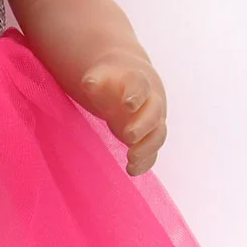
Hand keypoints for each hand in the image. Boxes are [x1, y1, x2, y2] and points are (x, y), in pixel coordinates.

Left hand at [79, 52, 167, 175]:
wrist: (129, 83)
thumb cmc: (112, 80)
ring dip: (147, 148)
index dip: (136, 95)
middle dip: (143, 125)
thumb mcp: (101, 76)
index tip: (128, 104)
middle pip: (154, 113)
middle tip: (129, 136)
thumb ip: (95, 80)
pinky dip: (145, 162)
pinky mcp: (149, 137)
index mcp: (138, 81)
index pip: (140, 86)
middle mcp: (151, 102)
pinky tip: (132, 170)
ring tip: (131, 158)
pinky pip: (152, 151)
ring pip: (158, 135)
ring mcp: (153, 120)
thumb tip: (88, 83)